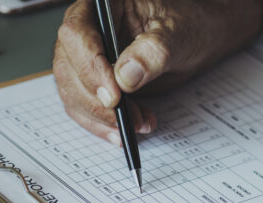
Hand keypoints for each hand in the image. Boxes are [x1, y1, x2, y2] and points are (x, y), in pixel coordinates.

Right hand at [53, 0, 262, 143]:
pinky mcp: (90, 84)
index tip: (114, 96)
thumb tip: (125, 76)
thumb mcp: (178, 34)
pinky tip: (127, 130)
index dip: (90, 66)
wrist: (193, 40)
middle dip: (98, 101)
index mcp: (101, 7)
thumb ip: (154, 51)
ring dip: (102, 118)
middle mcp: (85, 31)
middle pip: (69, 69)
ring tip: (139, 124)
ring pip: (73, 94)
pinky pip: (84, 109)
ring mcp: (84, 59)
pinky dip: (103, 125)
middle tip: (128, 119)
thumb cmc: (185, 27)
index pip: (77, 34)